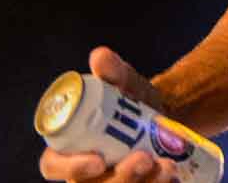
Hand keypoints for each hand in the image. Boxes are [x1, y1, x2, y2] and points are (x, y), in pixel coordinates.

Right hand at [37, 48, 178, 181]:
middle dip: (119, 179)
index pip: (52, 165)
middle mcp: (85, 173)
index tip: (97, 161)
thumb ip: (112, 72)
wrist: (165, 116)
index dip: (70, 168)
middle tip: (144, 159)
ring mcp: (109, 182)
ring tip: (167, 166)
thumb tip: (100, 56)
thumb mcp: (125, 84)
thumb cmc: (131, 102)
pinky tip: (174, 175)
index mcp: (69, 147)